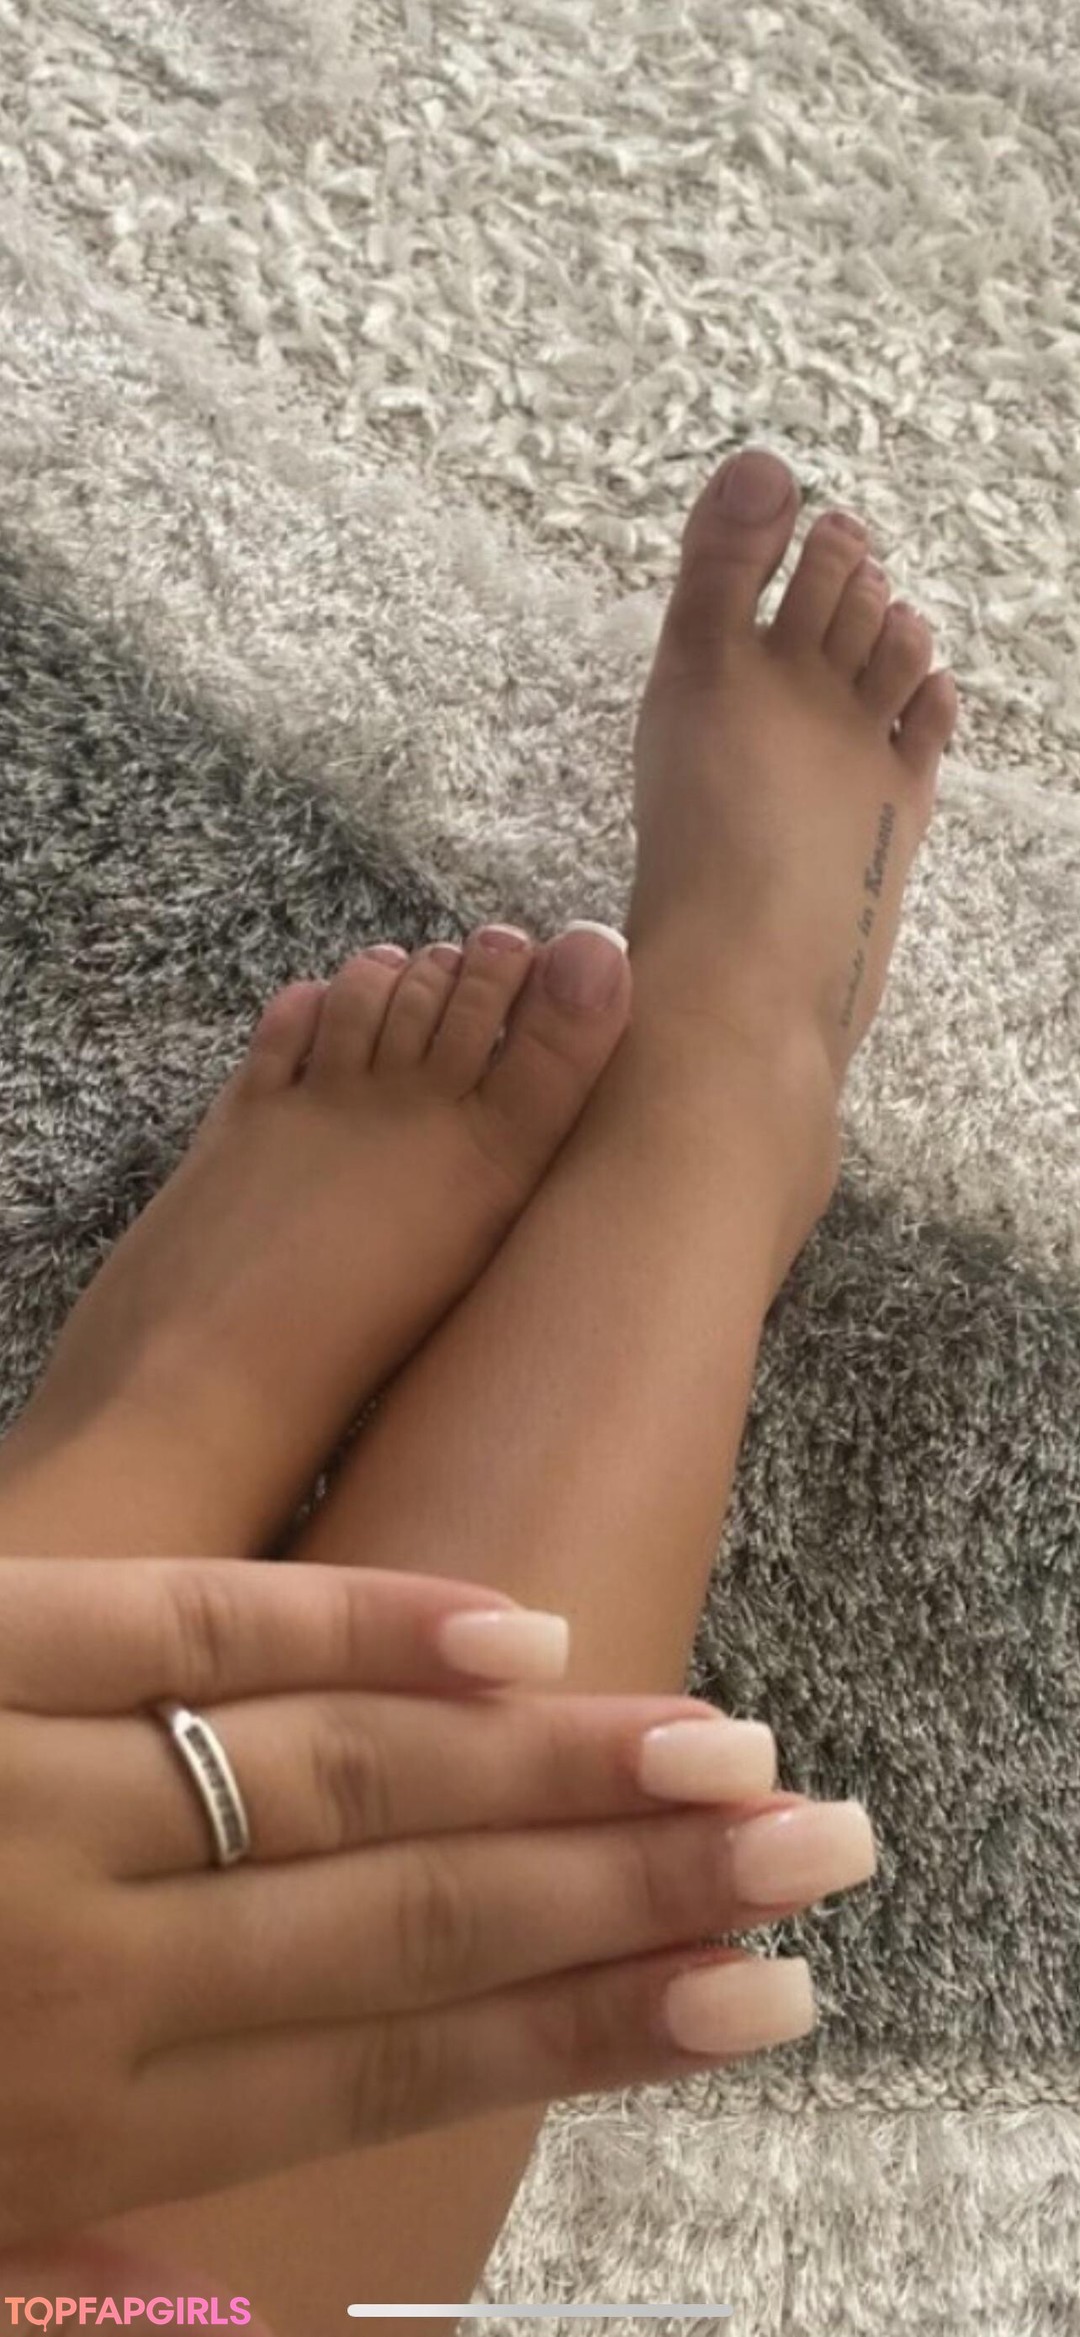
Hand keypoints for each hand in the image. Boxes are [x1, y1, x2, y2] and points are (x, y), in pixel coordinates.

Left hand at [0, 1555, 832, 2247]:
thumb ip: (62, 2268)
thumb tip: (193, 2299)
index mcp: (79, 2127)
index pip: (391, 2070)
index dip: (585, 2027)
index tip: (755, 1993)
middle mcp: (87, 1973)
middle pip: (418, 1918)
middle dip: (634, 1882)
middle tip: (813, 1847)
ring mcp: (38, 1799)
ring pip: (350, 1774)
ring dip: (552, 1763)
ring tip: (723, 1750)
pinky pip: (199, 1622)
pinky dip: (364, 1621)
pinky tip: (515, 1635)